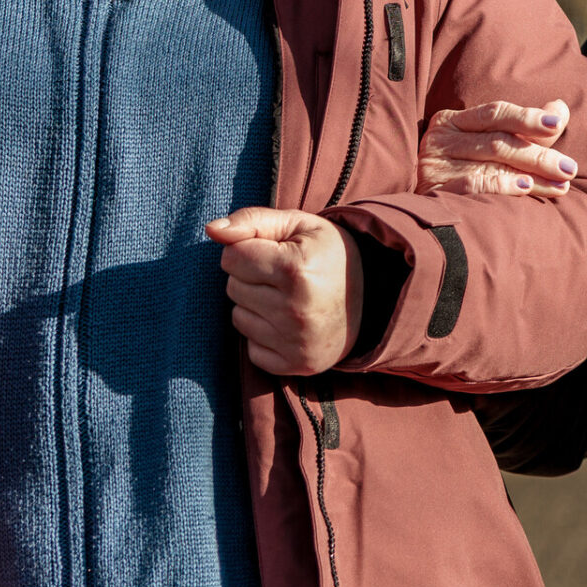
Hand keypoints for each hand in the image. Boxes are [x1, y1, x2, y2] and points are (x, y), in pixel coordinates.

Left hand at [211, 208, 360, 375]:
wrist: (376, 300)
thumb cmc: (329, 255)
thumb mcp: (299, 225)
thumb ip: (253, 220)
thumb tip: (211, 229)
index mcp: (296, 269)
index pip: (232, 256)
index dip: (248, 248)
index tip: (273, 251)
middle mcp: (295, 309)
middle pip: (232, 287)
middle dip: (250, 277)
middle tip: (283, 276)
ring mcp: (294, 342)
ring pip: (237, 317)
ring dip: (254, 306)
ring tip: (287, 298)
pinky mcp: (294, 365)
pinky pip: (250, 348)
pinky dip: (263, 335)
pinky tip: (288, 323)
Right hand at [417, 99, 575, 197]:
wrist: (426, 214)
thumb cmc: (467, 171)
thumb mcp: (491, 144)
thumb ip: (527, 128)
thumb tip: (560, 107)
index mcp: (453, 121)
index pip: (495, 113)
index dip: (527, 117)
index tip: (558, 124)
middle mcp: (441, 139)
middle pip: (497, 141)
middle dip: (538, 154)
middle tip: (570, 168)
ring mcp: (435, 166)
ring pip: (490, 163)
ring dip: (532, 174)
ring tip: (561, 185)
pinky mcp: (434, 191)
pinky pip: (472, 186)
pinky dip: (502, 186)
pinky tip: (526, 188)